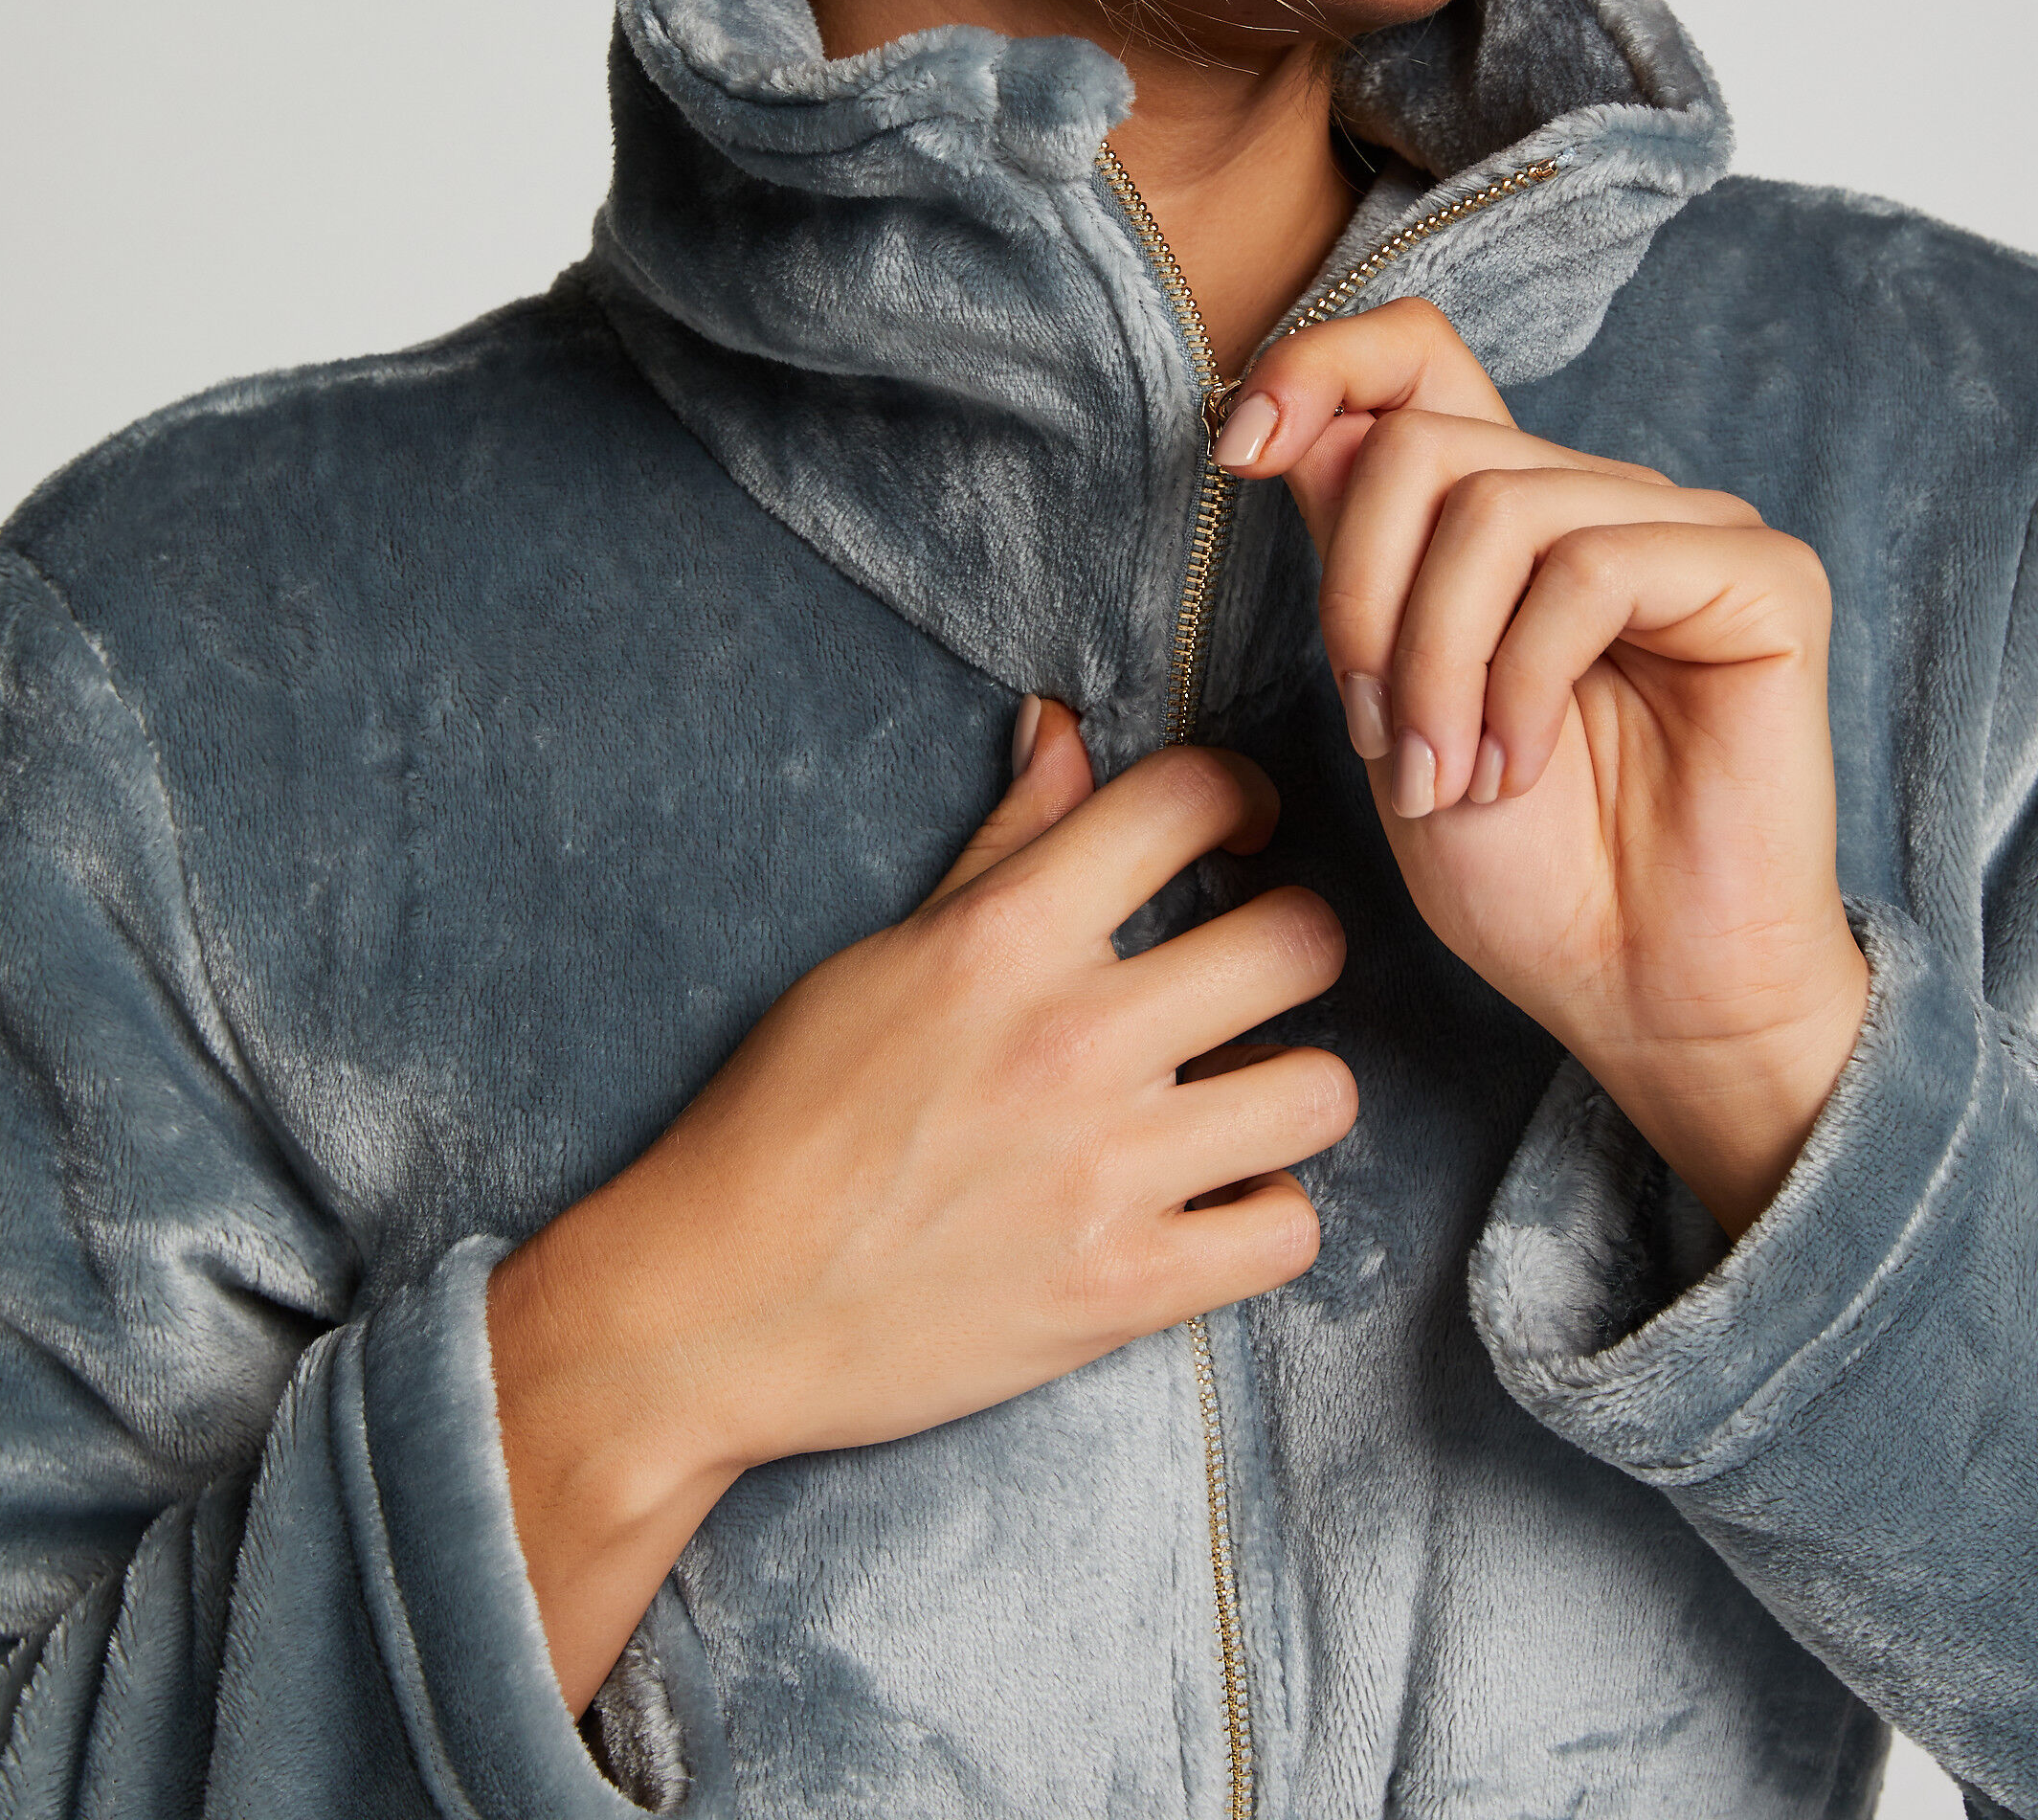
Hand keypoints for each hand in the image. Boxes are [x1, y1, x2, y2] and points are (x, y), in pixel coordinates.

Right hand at [488, 704, 1352, 1711]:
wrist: (717, 1308)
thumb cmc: (785, 1115)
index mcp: (1005, 937)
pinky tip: (1216, 1201)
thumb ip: (1002, 842)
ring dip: (1288, 1089)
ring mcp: (1107, 1171)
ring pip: (1320, 1091)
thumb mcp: (884, 953)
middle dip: (1293, 942)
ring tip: (1239, 1097)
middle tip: (1255, 970)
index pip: (1188, 799)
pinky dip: (1265, 1218)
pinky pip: (1288, 1233)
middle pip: (1300, 942)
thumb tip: (1066, 730)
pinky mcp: (1122, 1290)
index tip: (1241, 829)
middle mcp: (1073, 1040)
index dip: (1242, 794)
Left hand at [1216, 299, 1868, 1239]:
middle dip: (1363, 604)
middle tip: (1381, 744)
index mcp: (1509, 516)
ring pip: (1494, 509)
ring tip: (1450, 777)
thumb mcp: (1388, 705)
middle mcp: (1599, 499)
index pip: (1416, 356)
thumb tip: (1294, 426)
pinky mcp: (1761, 579)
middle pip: (1422, 445)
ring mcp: (1688, 531)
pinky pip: (1590, 568)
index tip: (1234, 448)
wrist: (1642, 998)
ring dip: (1436, 663)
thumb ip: (1357, 563)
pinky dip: (1523, 680)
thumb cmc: (1527, 877)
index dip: (1319, 366)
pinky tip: (1523, 766)